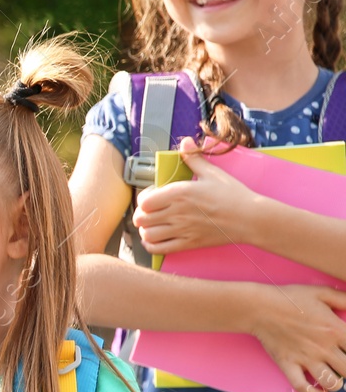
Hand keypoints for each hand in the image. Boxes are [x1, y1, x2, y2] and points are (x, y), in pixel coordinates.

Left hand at [134, 138, 263, 252]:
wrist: (250, 218)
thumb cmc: (233, 194)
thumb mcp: (212, 173)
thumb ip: (193, 159)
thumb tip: (185, 142)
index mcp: (180, 193)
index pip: (144, 201)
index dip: (144, 200)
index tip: (152, 198)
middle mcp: (177, 212)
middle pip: (141, 218)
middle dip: (142, 215)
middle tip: (150, 213)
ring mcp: (182, 230)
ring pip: (146, 235)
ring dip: (145, 230)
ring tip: (153, 226)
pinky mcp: (189, 244)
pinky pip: (158, 249)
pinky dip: (151, 245)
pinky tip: (155, 239)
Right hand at [245, 282, 345, 391]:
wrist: (259, 307)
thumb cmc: (290, 298)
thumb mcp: (322, 292)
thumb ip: (344, 299)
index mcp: (335, 330)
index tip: (345, 350)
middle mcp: (323, 347)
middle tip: (341, 364)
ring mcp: (305, 358)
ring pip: (331, 382)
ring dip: (336, 383)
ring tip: (334, 378)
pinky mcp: (288, 365)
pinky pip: (303, 387)